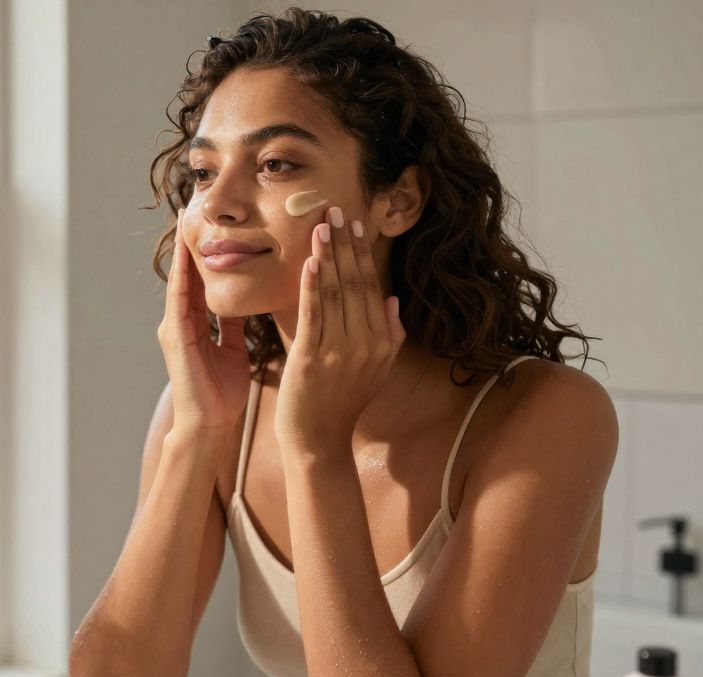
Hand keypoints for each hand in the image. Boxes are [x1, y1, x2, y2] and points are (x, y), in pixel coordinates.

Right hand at [157, 209, 251, 433]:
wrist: (210, 424)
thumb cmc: (223, 393)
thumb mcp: (235, 349)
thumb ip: (234, 326)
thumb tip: (244, 302)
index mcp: (197, 325)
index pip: (201, 282)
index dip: (207, 255)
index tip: (215, 227)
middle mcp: (181, 321)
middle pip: (187, 274)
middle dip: (190, 244)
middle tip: (192, 210)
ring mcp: (174, 327)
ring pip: (180, 280)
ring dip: (182, 252)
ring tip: (184, 221)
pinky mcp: (175, 336)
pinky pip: (178, 298)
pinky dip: (181, 274)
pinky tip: (185, 253)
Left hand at [275, 207, 405, 451]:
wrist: (318, 440)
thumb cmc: (341, 402)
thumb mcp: (375, 370)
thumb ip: (388, 336)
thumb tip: (391, 300)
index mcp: (383, 343)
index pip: (372, 286)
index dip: (361, 253)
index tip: (353, 224)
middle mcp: (366, 344)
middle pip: (355, 283)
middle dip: (345, 244)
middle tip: (335, 210)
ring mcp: (340, 352)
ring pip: (335, 293)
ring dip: (328, 255)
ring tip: (321, 225)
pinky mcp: (312, 359)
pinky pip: (314, 314)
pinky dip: (313, 285)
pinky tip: (311, 261)